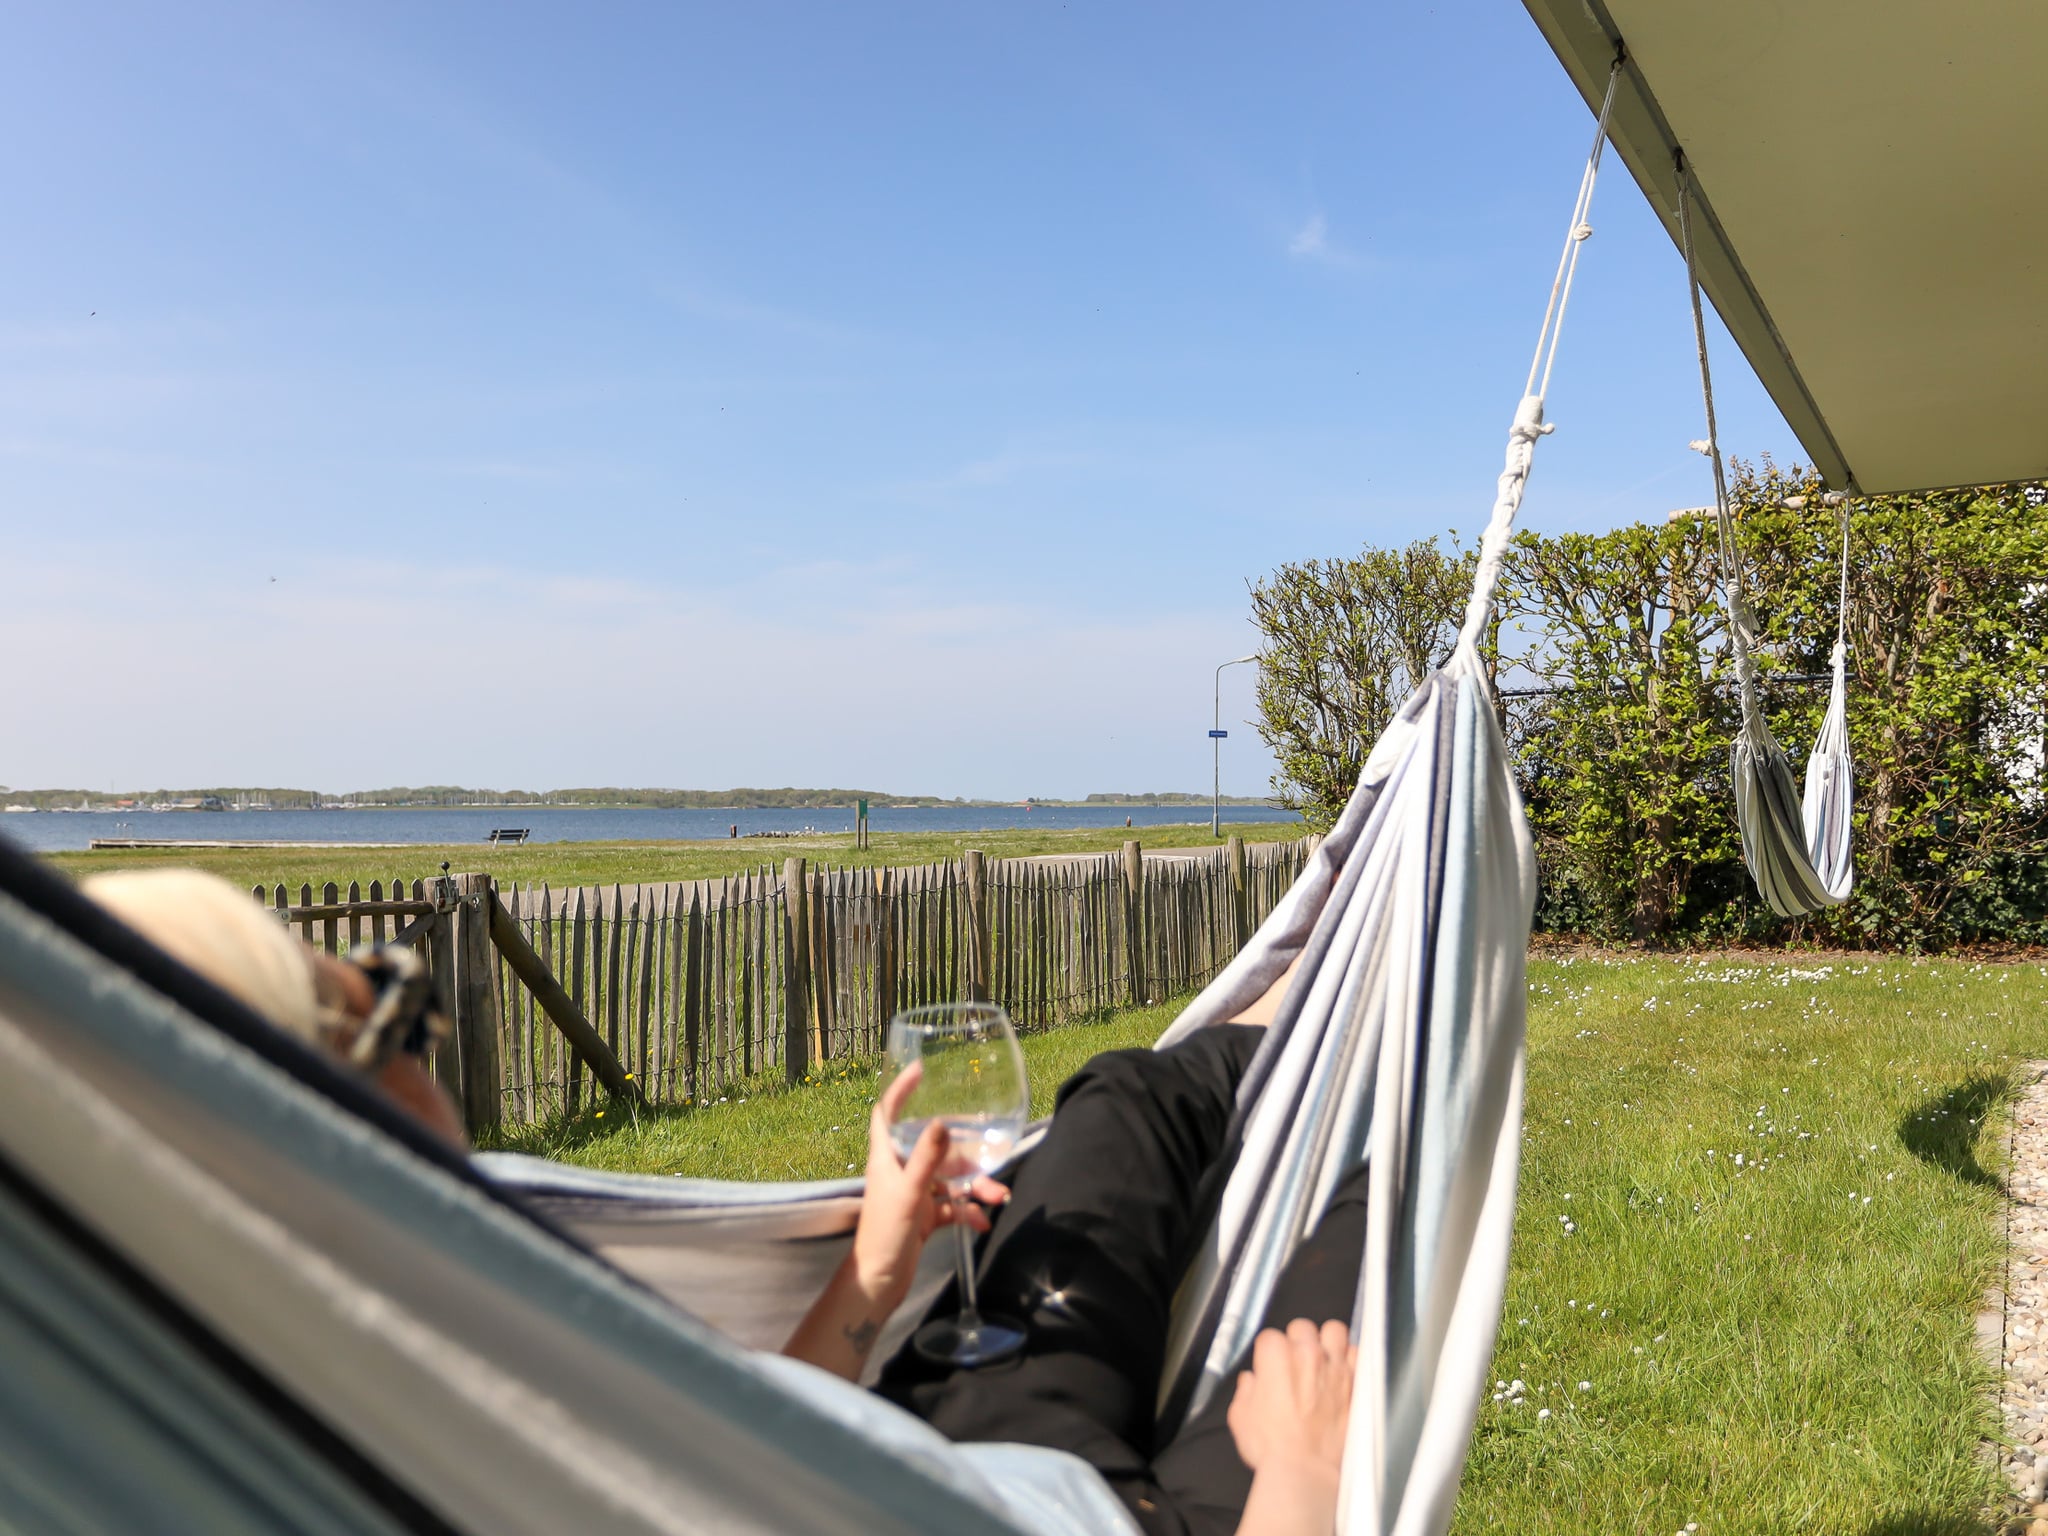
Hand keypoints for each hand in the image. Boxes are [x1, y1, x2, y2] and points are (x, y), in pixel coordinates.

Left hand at [849, 1062, 1009, 1314]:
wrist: (878, 1284)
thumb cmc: (885, 1235)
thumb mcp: (908, 1194)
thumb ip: (926, 1158)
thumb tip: (943, 1122)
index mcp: (886, 1157)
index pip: (888, 1113)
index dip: (900, 1090)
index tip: (920, 1070)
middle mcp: (899, 1170)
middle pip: (934, 1145)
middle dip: (965, 1148)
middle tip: (992, 1144)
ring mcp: (914, 1193)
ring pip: (950, 1177)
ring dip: (975, 1185)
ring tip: (998, 1196)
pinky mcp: (925, 1216)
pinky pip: (953, 1205)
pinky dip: (968, 1210)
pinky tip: (982, 1223)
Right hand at [1227, 1319, 1355, 1481]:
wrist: (1304, 1471)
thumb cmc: (1274, 1449)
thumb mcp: (1240, 1418)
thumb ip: (1245, 1392)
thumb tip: (1250, 1383)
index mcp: (1275, 1355)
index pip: (1269, 1336)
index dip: (1267, 1353)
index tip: (1268, 1367)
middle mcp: (1306, 1354)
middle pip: (1302, 1327)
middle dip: (1296, 1341)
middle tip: (1294, 1362)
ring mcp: (1334, 1367)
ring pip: (1334, 1330)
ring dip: (1327, 1341)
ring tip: (1322, 1356)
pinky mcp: (1355, 1383)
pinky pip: (1358, 1354)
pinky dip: (1351, 1359)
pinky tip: (1343, 1371)